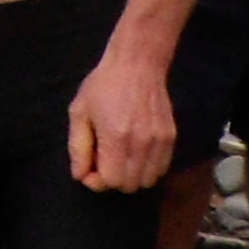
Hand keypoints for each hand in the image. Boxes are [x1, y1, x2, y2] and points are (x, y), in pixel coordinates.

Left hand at [67, 37, 176, 195]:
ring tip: (120, 158)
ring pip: (147, 181)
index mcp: (116, 136)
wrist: (137, 63)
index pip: (111, 181)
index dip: (97, 181)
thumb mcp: (79, 111)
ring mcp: (159, 141)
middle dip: (112, 180)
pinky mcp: (171, 137)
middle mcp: (141, 142)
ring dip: (131, 177)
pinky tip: (136, 153)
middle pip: (129, 185)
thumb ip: (78, 147)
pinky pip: (161, 169)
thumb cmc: (104, 85)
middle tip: (103, 162)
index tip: (90, 169)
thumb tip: (80, 176)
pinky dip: (147, 169)